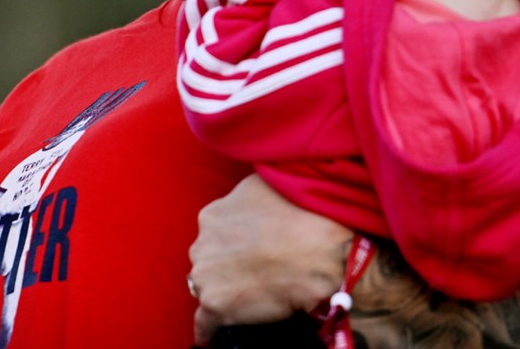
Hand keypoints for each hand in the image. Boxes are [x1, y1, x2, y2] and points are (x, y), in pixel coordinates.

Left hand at [188, 174, 351, 346]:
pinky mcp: (217, 306)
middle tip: (255, 272)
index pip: (214, 236)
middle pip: (208, 262)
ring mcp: (206, 276)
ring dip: (224, 293)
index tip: (247, 252)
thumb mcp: (262, 186)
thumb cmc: (298, 215)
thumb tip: (250, 206)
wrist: (318, 249)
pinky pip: (204, 326)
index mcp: (212, 216)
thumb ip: (243, 198)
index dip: (231, 246)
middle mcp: (201, 244)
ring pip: (207, 289)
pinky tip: (216, 337)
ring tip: (249, 299)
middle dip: (226, 267)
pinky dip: (210, 333)